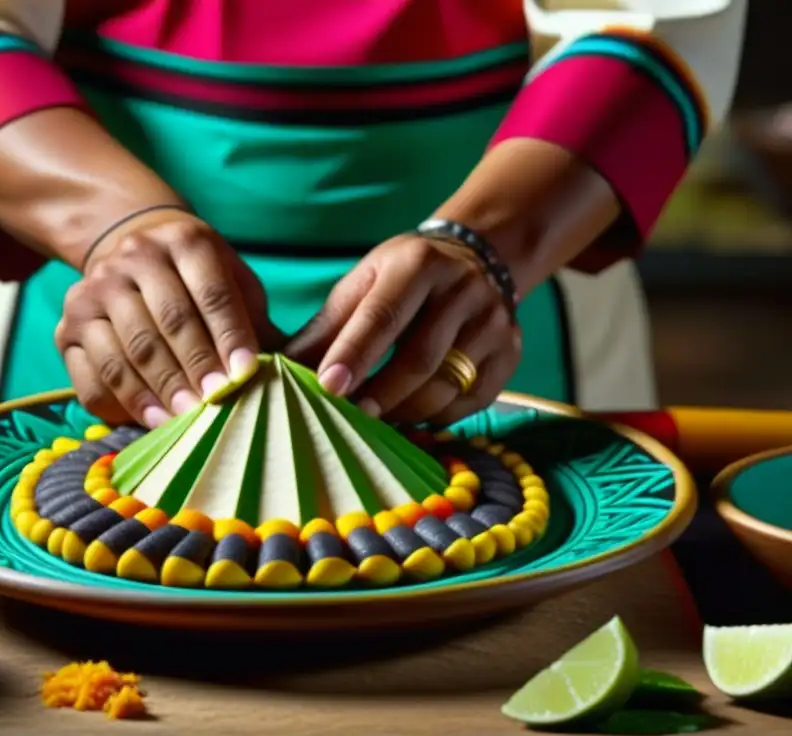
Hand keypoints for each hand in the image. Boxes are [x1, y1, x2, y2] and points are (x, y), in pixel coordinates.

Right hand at [55, 209, 283, 426]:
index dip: (229, 336)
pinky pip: (90, 373)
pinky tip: (149, 419)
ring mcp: (93, 292)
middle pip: (167, 322)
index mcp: (184, 241)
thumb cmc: (197, 281)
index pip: (211, 293)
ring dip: (159, 390)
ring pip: (127, 350)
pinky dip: (119, 401)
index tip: (246, 374)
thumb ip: (255, 321)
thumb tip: (290, 372)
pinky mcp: (66, 327)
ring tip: (184, 419)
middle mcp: (134, 259)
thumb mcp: (232, 282)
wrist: (130, 252)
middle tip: (216, 403)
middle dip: (195, 368)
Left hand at [285, 234, 519, 426]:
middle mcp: (463, 289)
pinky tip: (409, 417)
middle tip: (347, 418)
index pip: (382, 316)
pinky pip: (469, 401)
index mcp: (418, 264)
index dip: (354, 355)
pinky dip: (435, 417)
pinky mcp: (511, 353)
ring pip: (445, 385)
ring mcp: (494, 322)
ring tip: (373, 422)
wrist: (476, 259)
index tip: (327, 387)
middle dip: (378, 395)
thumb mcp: (362, 285)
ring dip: (403, 412)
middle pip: (418, 358)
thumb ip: (326, 328)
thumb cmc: (401, 278)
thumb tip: (281, 369)